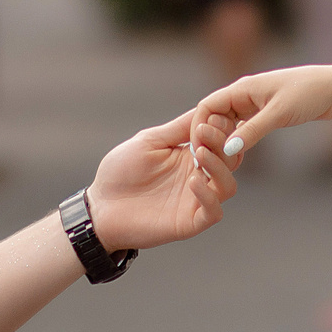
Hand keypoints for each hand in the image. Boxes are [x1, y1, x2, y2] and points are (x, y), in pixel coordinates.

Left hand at [83, 109, 238, 250]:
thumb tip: (207, 108)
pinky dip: (209, 196)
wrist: (100, 207)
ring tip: (200, 153)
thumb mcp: (150, 141)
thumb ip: (179, 129)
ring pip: (227, 186)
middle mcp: (199, 177)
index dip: (221, 127)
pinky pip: (213, 212)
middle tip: (206, 131)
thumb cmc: (120, 172)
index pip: (221, 140)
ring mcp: (195, 201)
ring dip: (219, 167)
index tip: (210, 117)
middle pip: (230, 160)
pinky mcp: (189, 223)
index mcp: (190, 156)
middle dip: (222, 143)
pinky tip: (194, 181)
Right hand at [195, 65, 331, 161]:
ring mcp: (255, 103)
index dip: (198, 128)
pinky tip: (239, 156)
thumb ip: (252, 131)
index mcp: (242, 87)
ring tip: (222, 162)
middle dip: (209, 138)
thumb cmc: (309, 93)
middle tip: (208, 162)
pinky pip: (243, 127)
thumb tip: (227, 150)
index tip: (199, 152)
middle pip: (214, 116)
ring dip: (223, 141)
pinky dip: (238, 140)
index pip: (206, 106)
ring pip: (228, 123)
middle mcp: (245, 93)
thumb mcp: (278, 114)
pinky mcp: (266, 112)